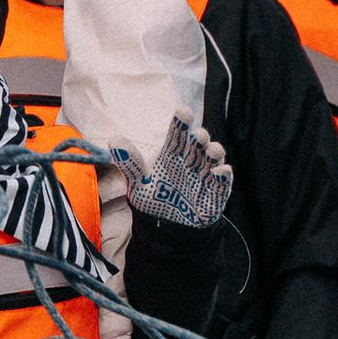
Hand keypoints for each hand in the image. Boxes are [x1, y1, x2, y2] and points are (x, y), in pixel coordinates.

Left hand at [119, 114, 233, 231]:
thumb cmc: (154, 198)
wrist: (166, 226)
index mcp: (173, 154)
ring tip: (211, 150)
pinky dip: (223, 176)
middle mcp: (191, 160)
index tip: (183, 112)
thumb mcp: (138, 182)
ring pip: (214, 158)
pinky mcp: (216, 192)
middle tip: (197, 135)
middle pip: (198, 144)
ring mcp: (205, 175)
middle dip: (200, 137)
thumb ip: (129, 163)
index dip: (181, 122)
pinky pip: (223, 182)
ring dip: (215, 152)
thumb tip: (113, 140)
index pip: (178, 134)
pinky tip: (220, 171)